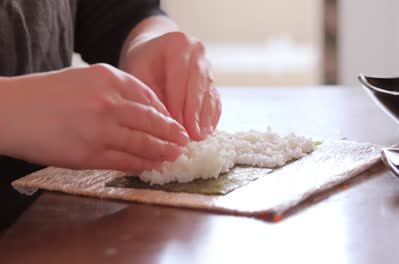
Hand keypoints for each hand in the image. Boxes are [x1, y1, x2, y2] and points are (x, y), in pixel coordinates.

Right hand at [0, 64, 188, 170]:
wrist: (11, 111)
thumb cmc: (46, 95)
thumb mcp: (84, 79)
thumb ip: (115, 91)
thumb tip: (145, 111)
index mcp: (108, 78)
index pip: (148, 96)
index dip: (165, 112)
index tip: (174, 121)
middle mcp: (109, 102)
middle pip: (151, 120)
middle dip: (171, 132)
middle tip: (184, 140)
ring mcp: (101, 129)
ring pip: (143, 143)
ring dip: (162, 151)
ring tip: (175, 155)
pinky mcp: (91, 154)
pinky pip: (125, 160)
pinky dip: (142, 164)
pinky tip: (152, 166)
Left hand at [120, 31, 220, 140]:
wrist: (153, 51)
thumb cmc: (143, 63)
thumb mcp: (137, 73)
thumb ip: (150, 94)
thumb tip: (165, 122)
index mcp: (179, 43)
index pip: (180, 77)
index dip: (179, 103)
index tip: (176, 125)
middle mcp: (198, 52)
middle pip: (199, 86)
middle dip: (195, 113)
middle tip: (192, 135)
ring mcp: (208, 66)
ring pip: (210, 94)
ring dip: (206, 118)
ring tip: (200, 136)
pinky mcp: (212, 82)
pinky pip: (215, 100)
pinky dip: (211, 117)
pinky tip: (206, 131)